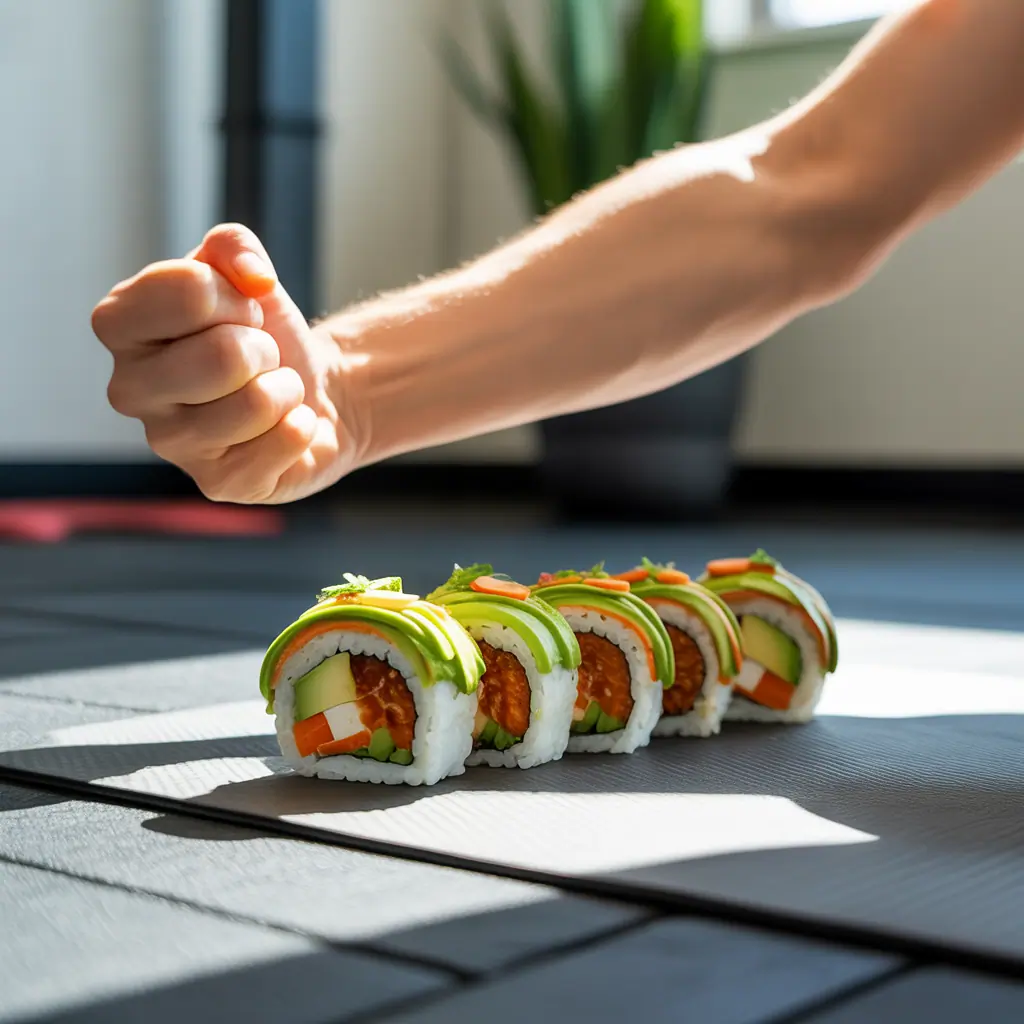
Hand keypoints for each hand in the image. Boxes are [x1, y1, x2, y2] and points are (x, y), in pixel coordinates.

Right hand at [92, 225, 359, 503]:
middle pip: (225, 356)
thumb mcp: (245, 273)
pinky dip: (303, 425)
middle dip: (263, 349)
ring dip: (285, 388)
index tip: (237, 310)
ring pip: (258, 402)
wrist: (314, 389)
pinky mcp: (218, 484)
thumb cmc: (263, 331)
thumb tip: (251, 276)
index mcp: (119, 326)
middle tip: (258, 358)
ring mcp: (170, 444)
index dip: (233, 295)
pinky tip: (285, 426)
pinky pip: (286, 441)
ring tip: (271, 391)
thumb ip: (233, 247)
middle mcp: (128, 390)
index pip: (185, 292)